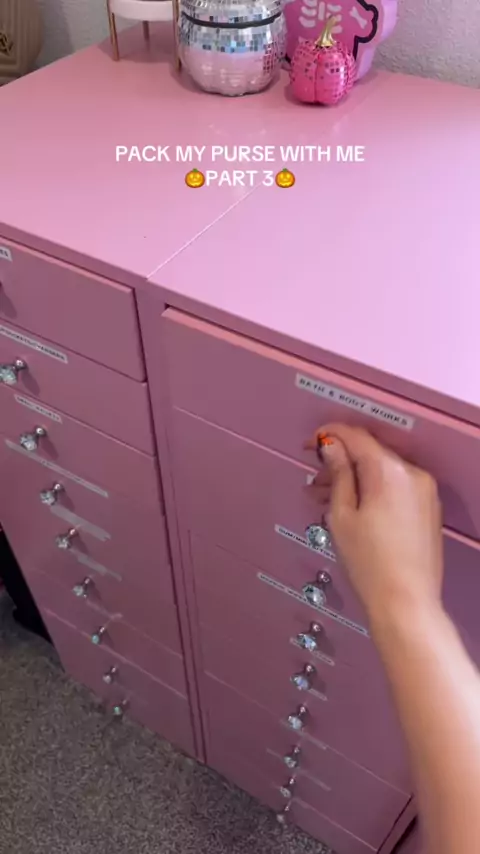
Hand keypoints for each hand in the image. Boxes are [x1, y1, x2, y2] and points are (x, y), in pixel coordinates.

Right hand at [308, 425, 443, 621]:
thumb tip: (332, 447)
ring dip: (355, 477)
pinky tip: (353, 507)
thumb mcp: (342, 515)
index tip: (310, 444)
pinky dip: (373, 489)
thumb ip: (339, 474)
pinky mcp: (428, 507)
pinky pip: (396, 486)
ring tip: (327, 498)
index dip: (329, 435)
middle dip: (340, 461)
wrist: (406, 602)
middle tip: (315, 479)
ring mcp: (424, 490)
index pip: (356, 436)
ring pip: (382, 471)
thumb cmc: (370, 563)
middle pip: (370, 453)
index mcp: (389, 470)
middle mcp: (412, 473)